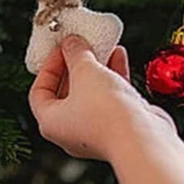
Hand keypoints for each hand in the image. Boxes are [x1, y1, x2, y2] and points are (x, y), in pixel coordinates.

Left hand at [29, 35, 175, 161]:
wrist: (144, 139)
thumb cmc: (107, 115)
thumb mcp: (84, 71)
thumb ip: (75, 53)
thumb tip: (71, 43)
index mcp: (50, 122)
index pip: (39, 91)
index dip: (48, 66)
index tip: (59, 49)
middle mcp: (70, 131)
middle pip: (66, 91)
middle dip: (75, 65)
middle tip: (79, 46)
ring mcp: (96, 130)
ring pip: (91, 93)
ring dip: (96, 68)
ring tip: (101, 47)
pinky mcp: (119, 127)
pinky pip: (111, 98)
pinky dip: (113, 76)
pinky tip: (118, 56)